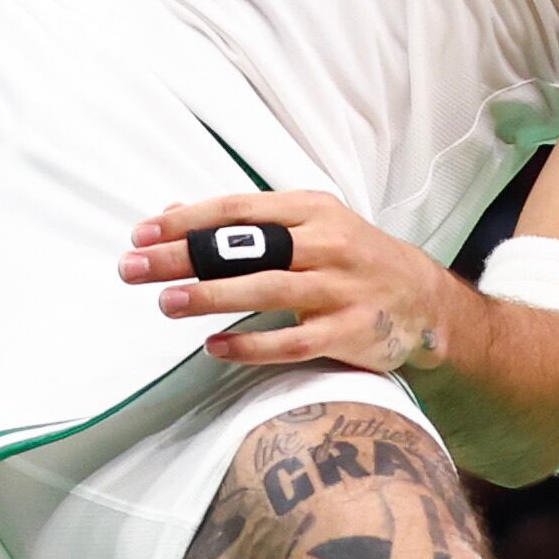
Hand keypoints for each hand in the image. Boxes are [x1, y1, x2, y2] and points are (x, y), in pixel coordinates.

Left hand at [119, 190, 474, 374]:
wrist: (426, 300)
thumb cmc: (353, 258)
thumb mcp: (310, 226)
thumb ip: (248, 224)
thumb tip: (174, 214)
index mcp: (312, 210)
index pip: (238, 210)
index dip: (187, 220)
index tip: (141, 232)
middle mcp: (326, 244)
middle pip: (246, 247)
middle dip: (185, 256)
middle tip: (133, 265)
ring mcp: (340, 290)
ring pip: (267, 289)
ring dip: (212, 296)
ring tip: (165, 303)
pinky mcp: (350, 333)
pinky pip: (293, 341)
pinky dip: (252, 345)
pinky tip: (215, 347)